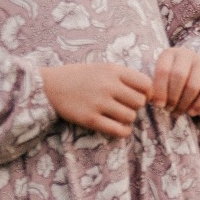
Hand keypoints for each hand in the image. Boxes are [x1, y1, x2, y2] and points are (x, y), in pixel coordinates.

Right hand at [40, 62, 154, 137]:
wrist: (50, 86)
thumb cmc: (80, 77)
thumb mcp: (103, 68)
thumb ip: (124, 77)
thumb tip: (149, 92)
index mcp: (113, 70)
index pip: (146, 84)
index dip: (146, 92)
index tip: (137, 95)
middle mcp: (108, 85)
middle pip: (140, 102)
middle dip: (135, 106)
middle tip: (124, 106)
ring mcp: (99, 103)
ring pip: (130, 117)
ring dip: (127, 118)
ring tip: (117, 115)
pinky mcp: (90, 119)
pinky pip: (119, 130)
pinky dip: (122, 131)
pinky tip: (117, 127)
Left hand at [148, 46, 199, 116]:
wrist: (194, 73)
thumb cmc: (172, 80)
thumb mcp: (162, 79)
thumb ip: (156, 88)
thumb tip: (156, 102)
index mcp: (170, 53)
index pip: (163, 70)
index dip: (160, 90)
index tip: (158, 105)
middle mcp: (187, 54)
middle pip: (179, 76)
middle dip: (173, 97)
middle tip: (169, 110)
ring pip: (193, 85)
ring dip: (184, 103)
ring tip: (178, 112)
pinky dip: (199, 104)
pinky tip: (192, 113)